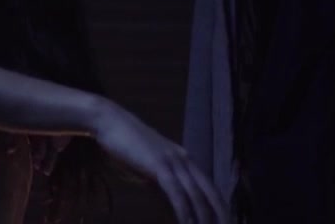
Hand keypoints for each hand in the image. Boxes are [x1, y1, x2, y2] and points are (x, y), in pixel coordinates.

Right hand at [93, 101, 226, 223]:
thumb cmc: (125, 144)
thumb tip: (168, 206)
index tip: (225, 223)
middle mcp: (185, 160)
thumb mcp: (147, 167)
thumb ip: (160, 185)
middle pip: (210, 193)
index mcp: (185, 159)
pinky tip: (187, 223)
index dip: (220, 207)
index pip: (210, 187)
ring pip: (196, 195)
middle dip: (219, 215)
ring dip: (203, 218)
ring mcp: (173, 161)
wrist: (110, 121)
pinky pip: (177, 193)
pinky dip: (184, 211)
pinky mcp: (160, 165)